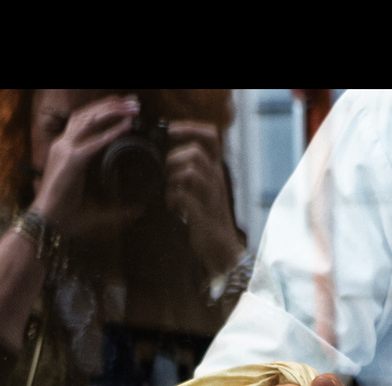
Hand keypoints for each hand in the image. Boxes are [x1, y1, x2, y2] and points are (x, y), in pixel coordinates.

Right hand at [31, 96, 142, 238]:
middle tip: (135, 101)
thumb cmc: (67, 215)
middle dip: (112, 104)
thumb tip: (139, 209)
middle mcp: (63, 145)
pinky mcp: (71, 162)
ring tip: (133, 107)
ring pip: (89, 120)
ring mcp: (64, 151)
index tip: (126, 107)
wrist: (48, 225)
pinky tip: (127, 126)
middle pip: (87, 114)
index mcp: (65, 150)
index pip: (84, 120)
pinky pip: (94, 142)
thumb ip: (118, 206)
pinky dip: (111, 132)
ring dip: (113, 111)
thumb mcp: (97, 205)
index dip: (104, 111)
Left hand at [165, 121, 244, 277]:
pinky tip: (173, 208)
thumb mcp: (205, 190)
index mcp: (216, 171)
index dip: (190, 128)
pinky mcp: (203, 214)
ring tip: (171, 191)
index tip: (170, 131)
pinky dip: (172, 199)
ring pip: (190, 171)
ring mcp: (211, 197)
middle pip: (196, 151)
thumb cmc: (210, 220)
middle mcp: (217, 180)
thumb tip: (168, 158)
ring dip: (172, 178)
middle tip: (168, 173)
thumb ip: (193, 173)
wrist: (224, 251)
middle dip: (174, 158)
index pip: (211, 137)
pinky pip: (183, 196)